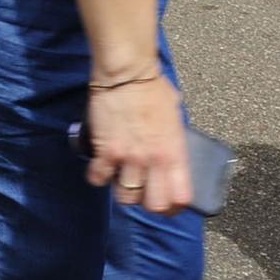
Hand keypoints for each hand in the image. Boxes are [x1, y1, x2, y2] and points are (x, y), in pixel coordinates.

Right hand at [84, 75, 191, 213]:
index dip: (174, 206)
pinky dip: (98, 176)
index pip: (181, 198)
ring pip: (126, 196)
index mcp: (175, 154)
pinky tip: (100, 168)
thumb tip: (168, 146)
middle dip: (148, 203)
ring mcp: (129, 158)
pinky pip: (99, 177)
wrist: (126, 73)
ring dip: (123, 190)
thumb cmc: (153, 88)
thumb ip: (172, 139)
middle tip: (143, 194)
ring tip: (120, 180)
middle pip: (154, 205)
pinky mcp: (105, 150)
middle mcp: (154, 161)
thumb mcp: (175, 117)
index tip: (168, 204)